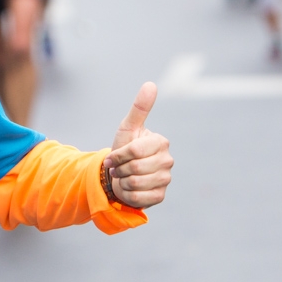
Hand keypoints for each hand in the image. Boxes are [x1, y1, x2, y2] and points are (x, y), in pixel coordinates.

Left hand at [104, 82, 172, 209]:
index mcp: (161, 142)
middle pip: (134, 167)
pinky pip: (138, 197)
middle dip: (119, 168)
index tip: (113, 157)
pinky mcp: (160, 196)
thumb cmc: (124, 149)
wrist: (120, 175)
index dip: (118, 155)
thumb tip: (150, 84)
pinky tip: (128, 188)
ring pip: (135, 183)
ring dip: (122, 181)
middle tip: (118, 168)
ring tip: (123, 177)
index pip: (135, 151)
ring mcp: (166, 179)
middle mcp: (168, 161)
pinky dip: (126, 194)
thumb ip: (139, 108)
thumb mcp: (128, 128)